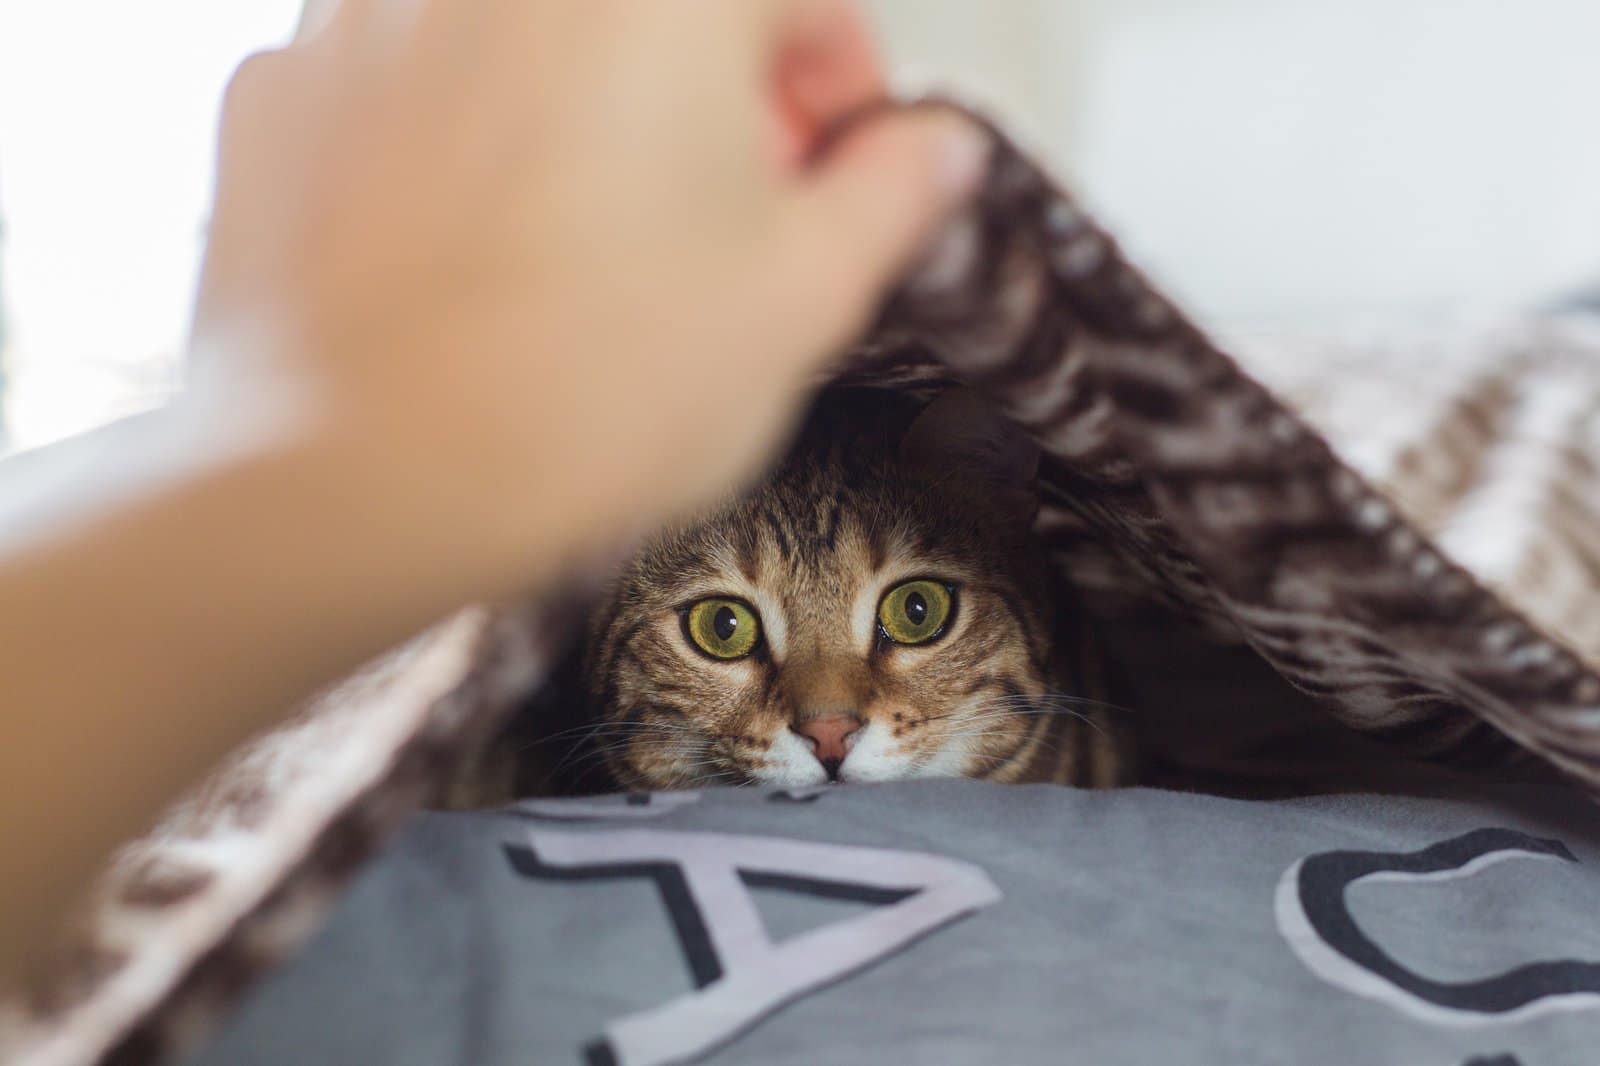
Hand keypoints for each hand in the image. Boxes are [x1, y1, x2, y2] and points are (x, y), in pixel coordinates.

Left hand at [195, 0, 986, 592]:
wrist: (361, 483)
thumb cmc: (575, 398)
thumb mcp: (801, 301)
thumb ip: (890, 195)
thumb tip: (928, 153)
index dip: (840, 77)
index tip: (833, 150)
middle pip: (658, 11)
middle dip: (713, 98)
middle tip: (721, 211)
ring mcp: (377, 12)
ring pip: (533, 41)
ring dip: (584, 112)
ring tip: (590, 247)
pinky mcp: (289, 87)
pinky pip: (414, 80)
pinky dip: (462, 139)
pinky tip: (480, 248)